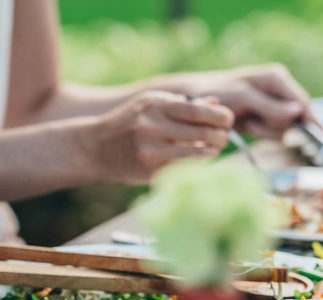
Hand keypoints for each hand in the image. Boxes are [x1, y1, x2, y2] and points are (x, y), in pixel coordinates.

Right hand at [87, 91, 233, 183]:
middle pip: (203, 132)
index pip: (199, 110)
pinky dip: (196, 164)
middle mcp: (152, 126)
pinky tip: (197, 159)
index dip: (221, 117)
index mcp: (155, 105)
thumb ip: (182, 104)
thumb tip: (217, 104)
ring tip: (214, 149)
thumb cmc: (129, 124)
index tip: (227, 120)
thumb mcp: (150, 105)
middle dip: (221, 136)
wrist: (95, 147)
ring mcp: (150, 150)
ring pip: (197, 154)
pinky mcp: (149, 170)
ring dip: (212, 152)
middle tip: (223, 137)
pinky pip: (184, 168)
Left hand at [186, 63, 312, 138]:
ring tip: (245, 121)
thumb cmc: (217, 94)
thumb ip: (270, 106)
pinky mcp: (263, 115)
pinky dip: (258, 131)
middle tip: (251, 123)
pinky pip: (270, 130)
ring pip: (282, 126)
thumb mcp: (243, 98)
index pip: (303, 103)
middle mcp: (278, 88)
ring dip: (264, 129)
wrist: (194, 100)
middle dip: (275, 126)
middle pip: (295, 117)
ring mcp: (272, 102)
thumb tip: (299, 111)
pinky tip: (245, 124)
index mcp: (277, 78)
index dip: (313, 123)